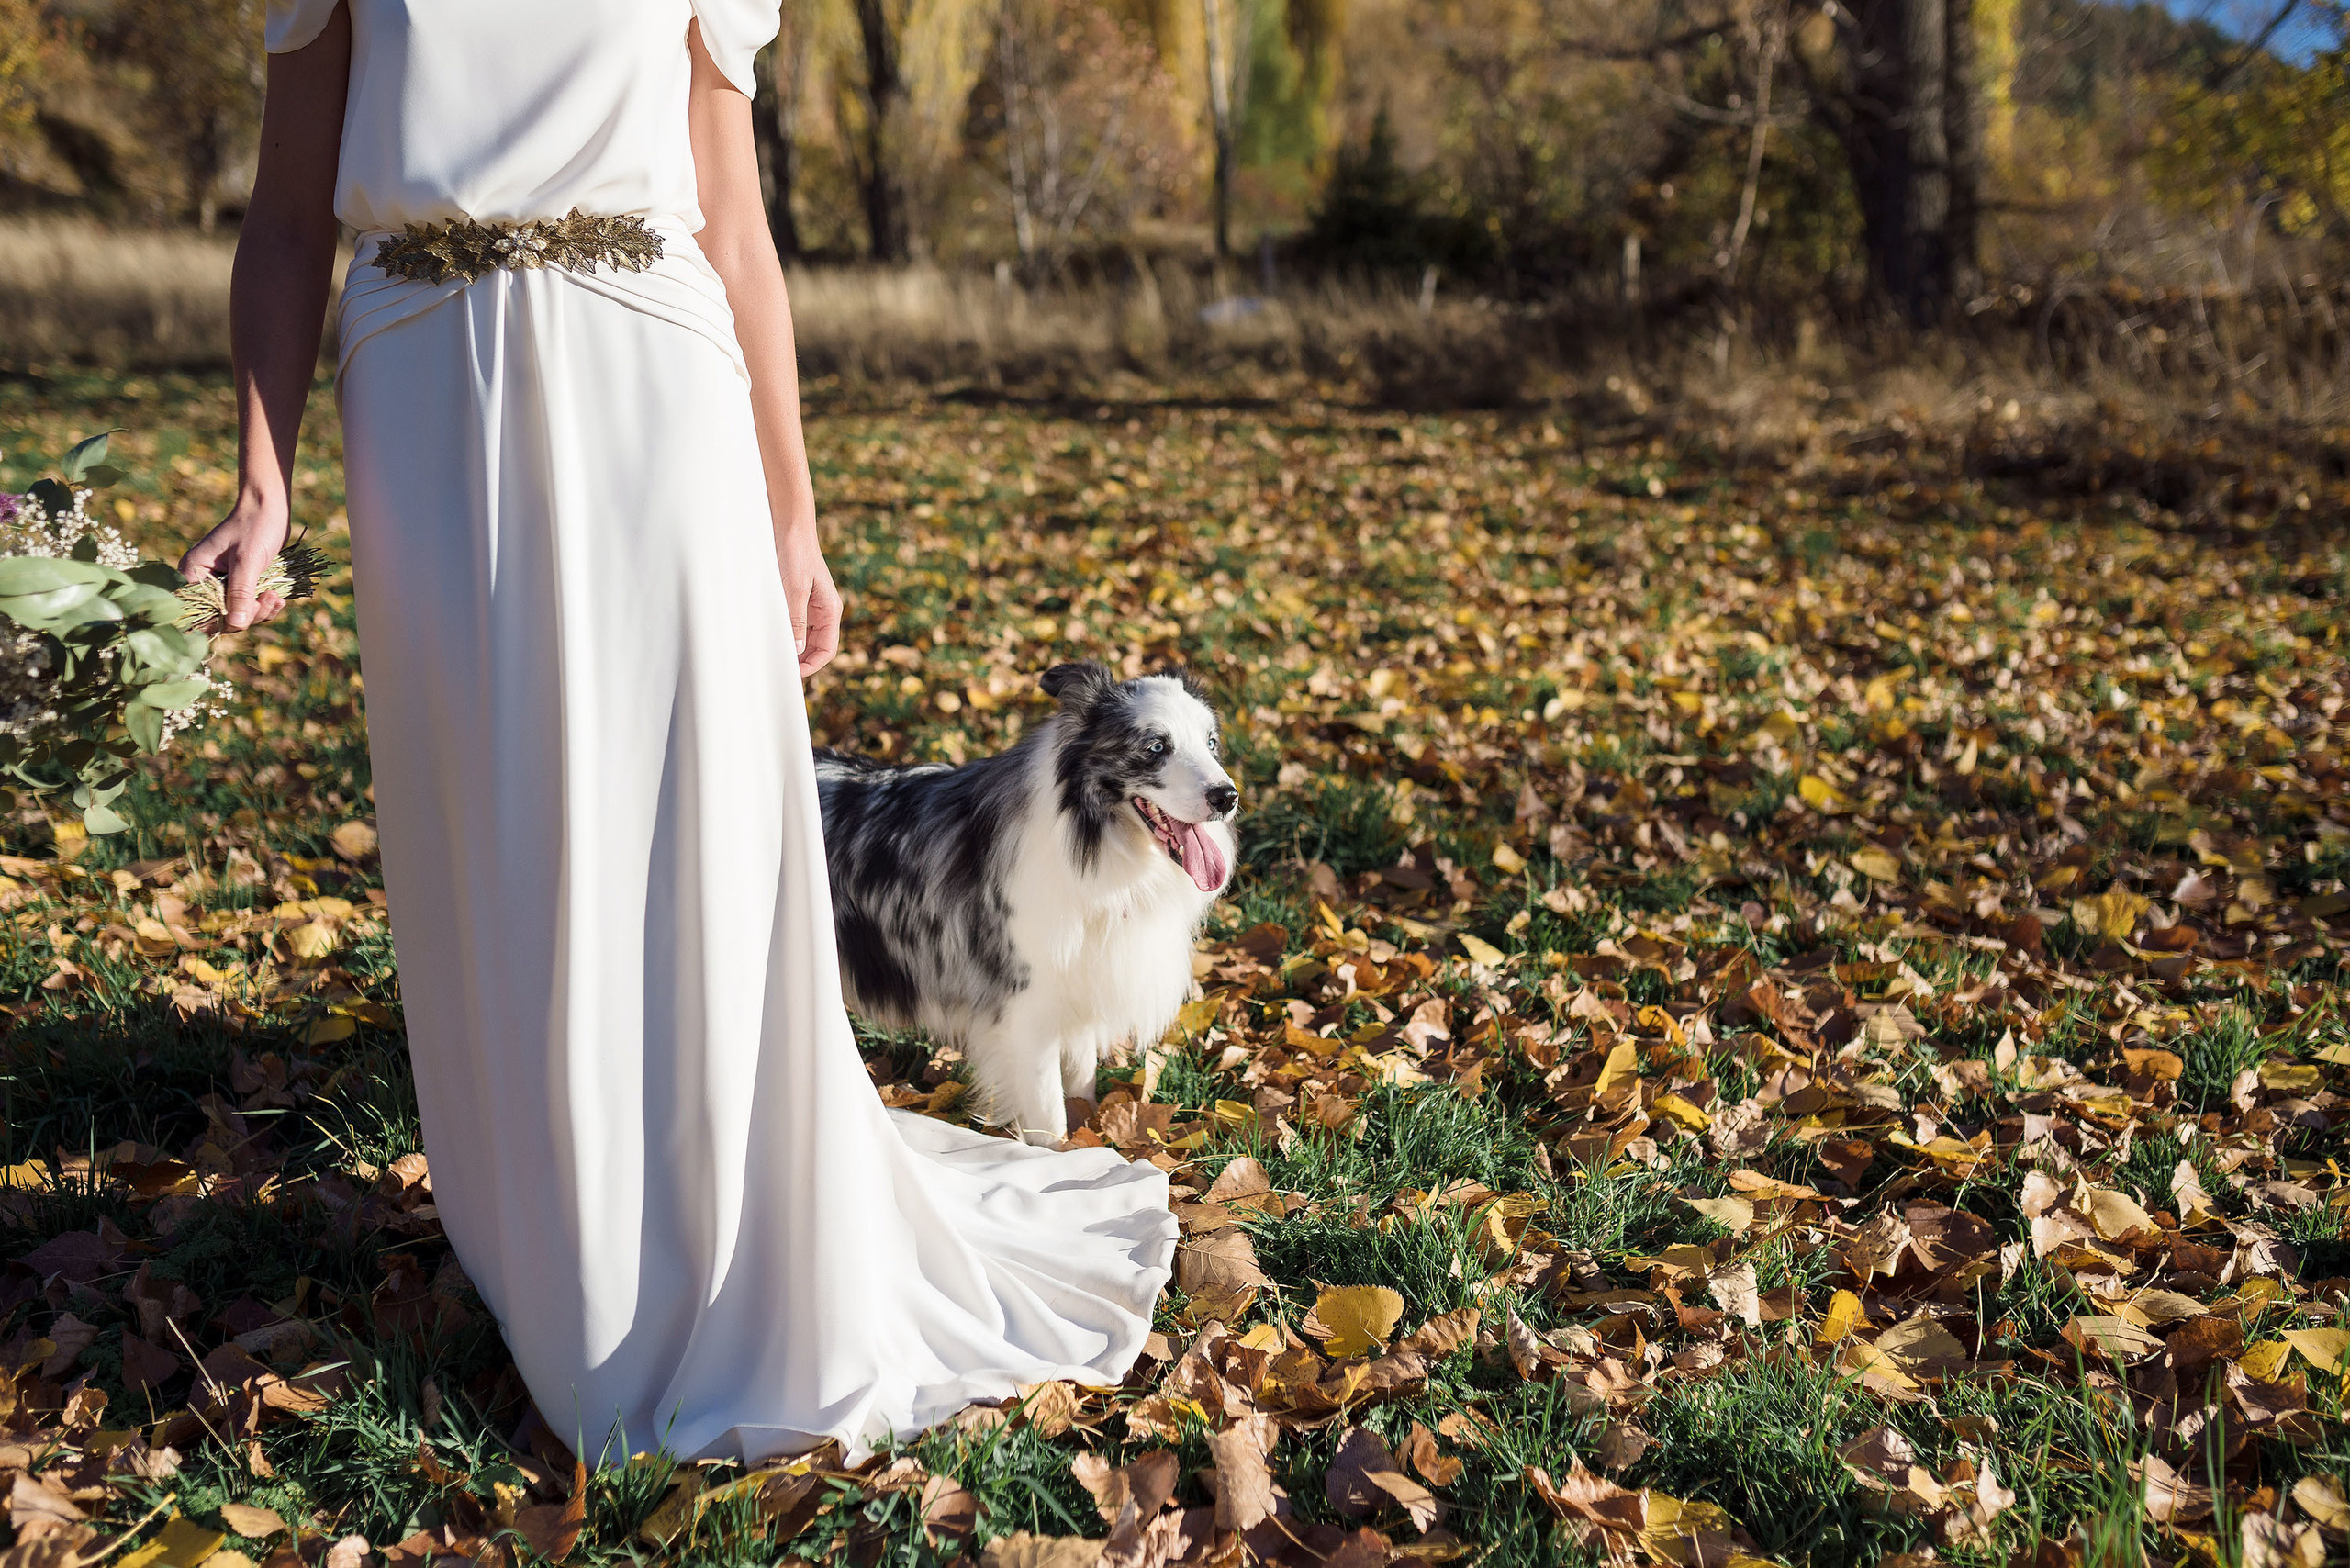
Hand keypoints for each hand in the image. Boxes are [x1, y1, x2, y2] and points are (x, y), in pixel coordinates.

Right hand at [180, 500, 290, 631]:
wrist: (269, 509)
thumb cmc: (254, 527)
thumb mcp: (247, 561)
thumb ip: (240, 593)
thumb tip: (236, 623)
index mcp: (191, 573)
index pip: (197, 611)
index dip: (221, 620)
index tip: (247, 612)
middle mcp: (202, 582)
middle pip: (220, 617)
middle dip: (247, 615)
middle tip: (267, 598)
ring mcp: (221, 585)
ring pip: (238, 615)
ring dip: (260, 611)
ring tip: (276, 596)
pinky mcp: (240, 585)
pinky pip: (249, 607)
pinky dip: (264, 606)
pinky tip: (278, 598)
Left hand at [776, 515, 840, 676]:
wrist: (789, 528)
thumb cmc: (796, 555)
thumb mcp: (795, 590)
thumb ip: (796, 620)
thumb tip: (796, 649)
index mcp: (830, 610)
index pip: (827, 649)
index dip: (812, 665)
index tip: (793, 673)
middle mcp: (823, 611)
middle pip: (816, 647)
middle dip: (801, 660)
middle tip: (779, 668)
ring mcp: (811, 605)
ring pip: (805, 637)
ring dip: (793, 648)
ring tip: (774, 654)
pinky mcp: (798, 598)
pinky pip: (795, 623)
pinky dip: (786, 633)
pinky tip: (771, 636)